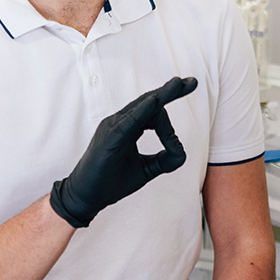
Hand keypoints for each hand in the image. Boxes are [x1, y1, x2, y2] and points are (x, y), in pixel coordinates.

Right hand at [50, 76, 197, 226]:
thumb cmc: (111, 180)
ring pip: (141, 106)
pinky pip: (128, 121)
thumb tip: (182, 152)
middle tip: (192, 82)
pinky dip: (142, 111)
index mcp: (128, 126)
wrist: (87, 197)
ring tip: (178, 85)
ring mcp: (112, 126)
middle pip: (149, 100)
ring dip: (162, 95)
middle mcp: (120, 121)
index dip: (169, 129)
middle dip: (171, 92)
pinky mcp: (109, 137)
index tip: (175, 149)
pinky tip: (154, 102)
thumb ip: (165, 159)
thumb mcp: (146, 169)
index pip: (153, 112)